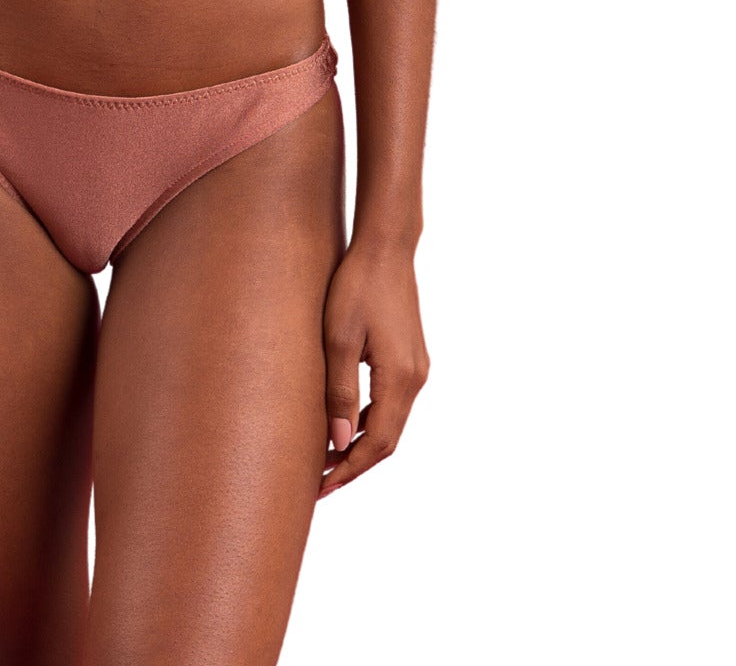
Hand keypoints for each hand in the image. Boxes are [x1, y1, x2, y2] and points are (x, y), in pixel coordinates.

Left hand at [318, 237, 429, 497]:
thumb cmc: (356, 286)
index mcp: (400, 379)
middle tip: (318, 482)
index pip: (377, 444)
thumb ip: (340, 391)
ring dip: (360, 444)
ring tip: (325, 459)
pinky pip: (392, 404)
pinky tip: (345, 423)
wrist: (386, 247)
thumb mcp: (339, 338)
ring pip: (391, 424)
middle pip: (387, 441)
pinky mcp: (411, 358)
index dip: (349, 470)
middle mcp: (416, 379)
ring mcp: (417, 369)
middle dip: (354, 464)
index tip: (320, 488)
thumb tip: (338, 442)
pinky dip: (370, 422)